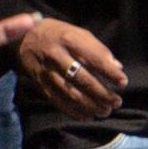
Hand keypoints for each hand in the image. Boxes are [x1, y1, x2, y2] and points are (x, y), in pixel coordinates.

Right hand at [13, 16, 127, 119]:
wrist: (25, 39)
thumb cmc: (59, 34)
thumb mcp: (79, 33)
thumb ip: (98, 49)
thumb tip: (117, 67)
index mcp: (69, 39)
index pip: (94, 58)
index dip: (110, 72)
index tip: (123, 82)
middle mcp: (56, 55)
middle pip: (82, 79)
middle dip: (102, 94)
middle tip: (116, 102)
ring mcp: (46, 72)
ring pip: (71, 94)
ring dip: (90, 106)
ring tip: (105, 111)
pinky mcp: (40, 85)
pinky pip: (58, 102)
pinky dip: (75, 111)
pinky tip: (88, 116)